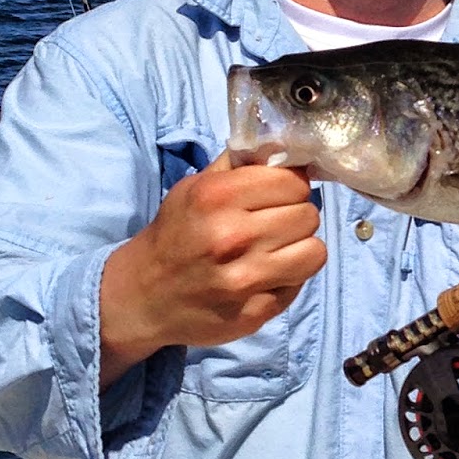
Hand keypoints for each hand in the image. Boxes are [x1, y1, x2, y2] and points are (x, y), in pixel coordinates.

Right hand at [99, 150, 326, 387]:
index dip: (292, 187)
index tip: (280, 195)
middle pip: (308, 216)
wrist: (143, 295)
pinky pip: (299, 285)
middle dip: (296, 216)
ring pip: (315, 252)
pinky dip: (288, 279)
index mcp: (217, 197)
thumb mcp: (196, 186)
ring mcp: (244, 280)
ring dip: (301, 249)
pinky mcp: (254, 312)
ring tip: (277, 249)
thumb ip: (241, 164)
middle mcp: (232, 237)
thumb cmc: (175, 233)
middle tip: (275, 224)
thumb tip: (285, 147)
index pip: (294, 182)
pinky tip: (264, 276)